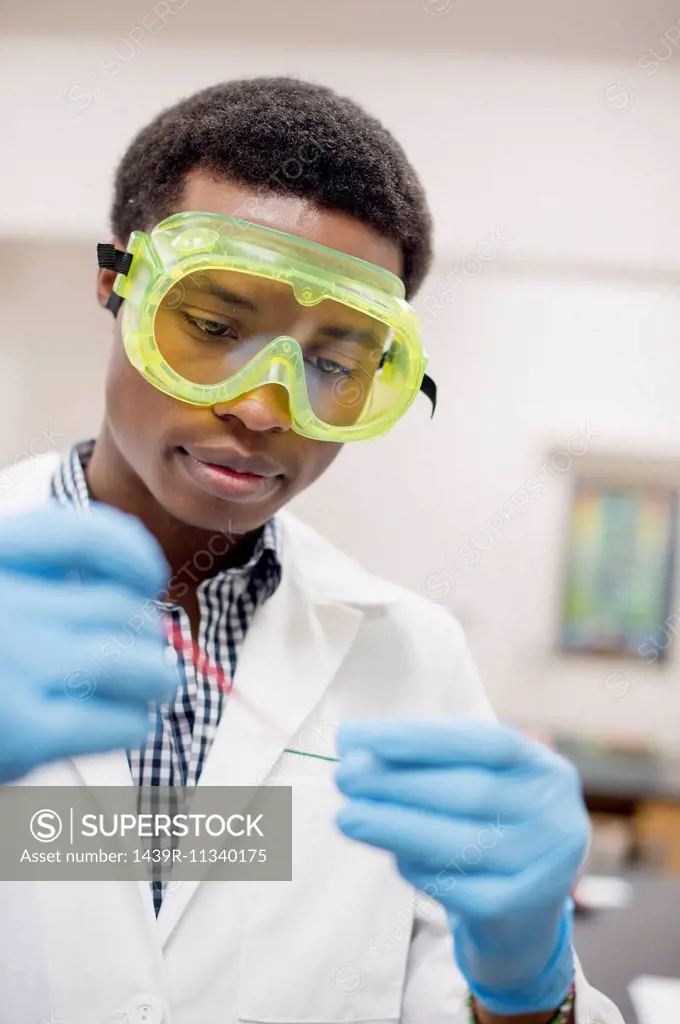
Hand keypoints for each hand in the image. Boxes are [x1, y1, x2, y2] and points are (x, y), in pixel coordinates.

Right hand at [0, 503, 177, 783]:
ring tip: (159, 685)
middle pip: (117, 605)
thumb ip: (40, 575)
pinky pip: (117, 719)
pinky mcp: (22, 733)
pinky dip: (136, 721)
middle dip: (146, 630)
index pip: (83, 536)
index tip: (151, 577)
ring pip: (130, 660)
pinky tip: (130, 724)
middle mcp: (1, 604)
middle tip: (146, 651)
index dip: (133, 553)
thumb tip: (139, 585)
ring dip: (158, 675)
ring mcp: (12, 665)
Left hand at [334, 719, 588, 1016]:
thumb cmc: (488, 827)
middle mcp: (557, 814)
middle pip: (470, 792)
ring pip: (461, 842)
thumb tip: (355, 748)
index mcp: (546, 769)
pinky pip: (458, 889)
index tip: (358, 736)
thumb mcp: (475, 783)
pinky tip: (391, 857)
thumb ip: (427, 763)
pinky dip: (418, 869)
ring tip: (347, 816)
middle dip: (397, 782)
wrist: (524, 915)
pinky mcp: (521, 911)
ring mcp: (546, 867)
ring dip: (395, 826)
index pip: (484, 743)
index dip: (419, 738)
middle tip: (343, 776)